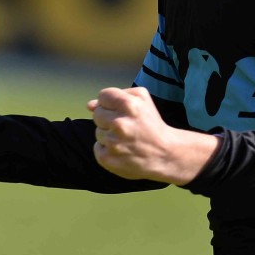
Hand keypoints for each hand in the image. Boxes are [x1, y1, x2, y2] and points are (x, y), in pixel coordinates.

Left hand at [88, 87, 218, 184]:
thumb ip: (116, 95)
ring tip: (126, 139)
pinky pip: (97, 148)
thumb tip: (90, 105)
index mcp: (128, 105)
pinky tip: (122, 150)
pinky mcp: (107, 159)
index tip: (121, 111)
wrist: (165, 154)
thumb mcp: (142, 99)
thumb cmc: (151, 123)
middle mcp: (119, 123)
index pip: (103, 96)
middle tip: (125, 126)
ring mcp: (112, 143)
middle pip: (97, 113)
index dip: (110, 102)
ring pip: (98, 132)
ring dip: (109, 134)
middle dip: (108, 118)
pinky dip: (107, 149)